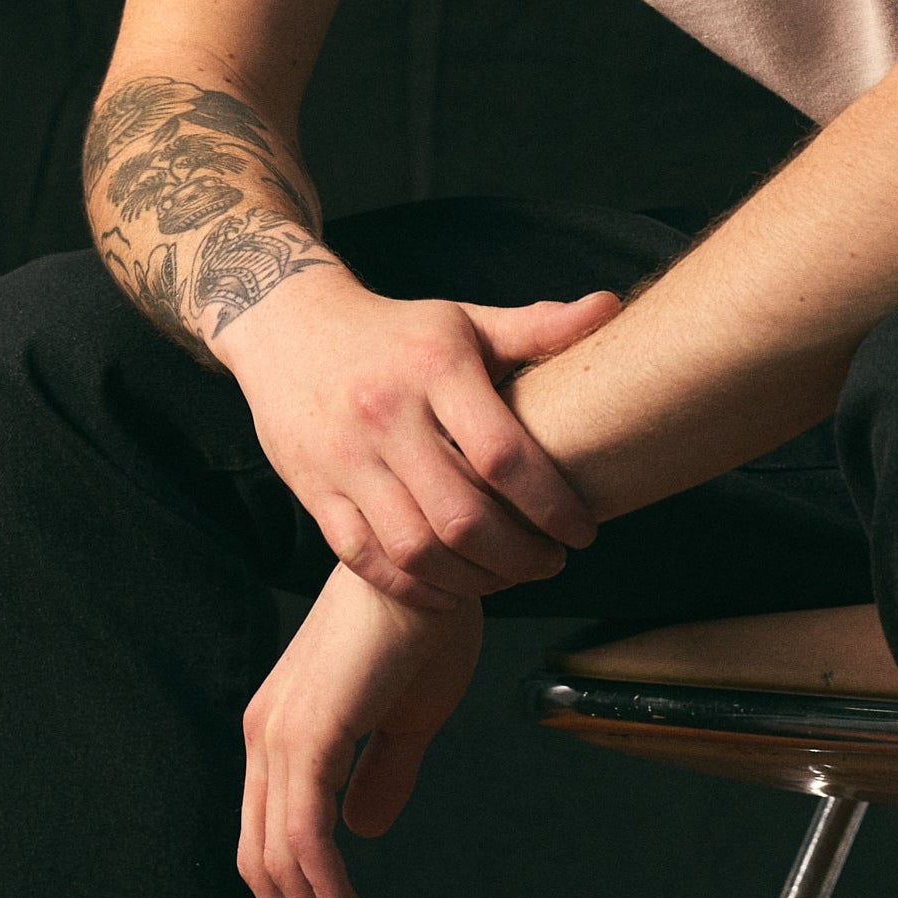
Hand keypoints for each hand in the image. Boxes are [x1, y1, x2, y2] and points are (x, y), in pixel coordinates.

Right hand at [216, 276, 620, 606]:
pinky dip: (414, 586)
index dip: (552, 505)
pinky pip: (365, 559)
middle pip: (462, 515)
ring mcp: (344, 459)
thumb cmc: (396, 332)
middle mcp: (385, 416)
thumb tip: (611, 307)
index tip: (584, 532)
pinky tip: (450, 590)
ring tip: (508, 578)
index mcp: (433, 369)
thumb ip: (538, 327)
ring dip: (473, 579)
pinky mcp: (313, 491)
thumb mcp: (464, 322)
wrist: (286, 327)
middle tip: (552, 563)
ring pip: (414, 547)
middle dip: (520, 556)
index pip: (503, 455)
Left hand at [239, 569, 484, 897]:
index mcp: (284, 732)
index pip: (272, 839)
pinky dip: (324, 890)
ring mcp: (279, 735)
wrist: (441, 562)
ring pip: (278, 860)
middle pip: (261, 861)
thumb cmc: (432, 627)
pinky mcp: (307, 734)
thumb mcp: (409, 718)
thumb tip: (361, 833)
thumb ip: (381, 774)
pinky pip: (303, 835)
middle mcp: (266, 737)